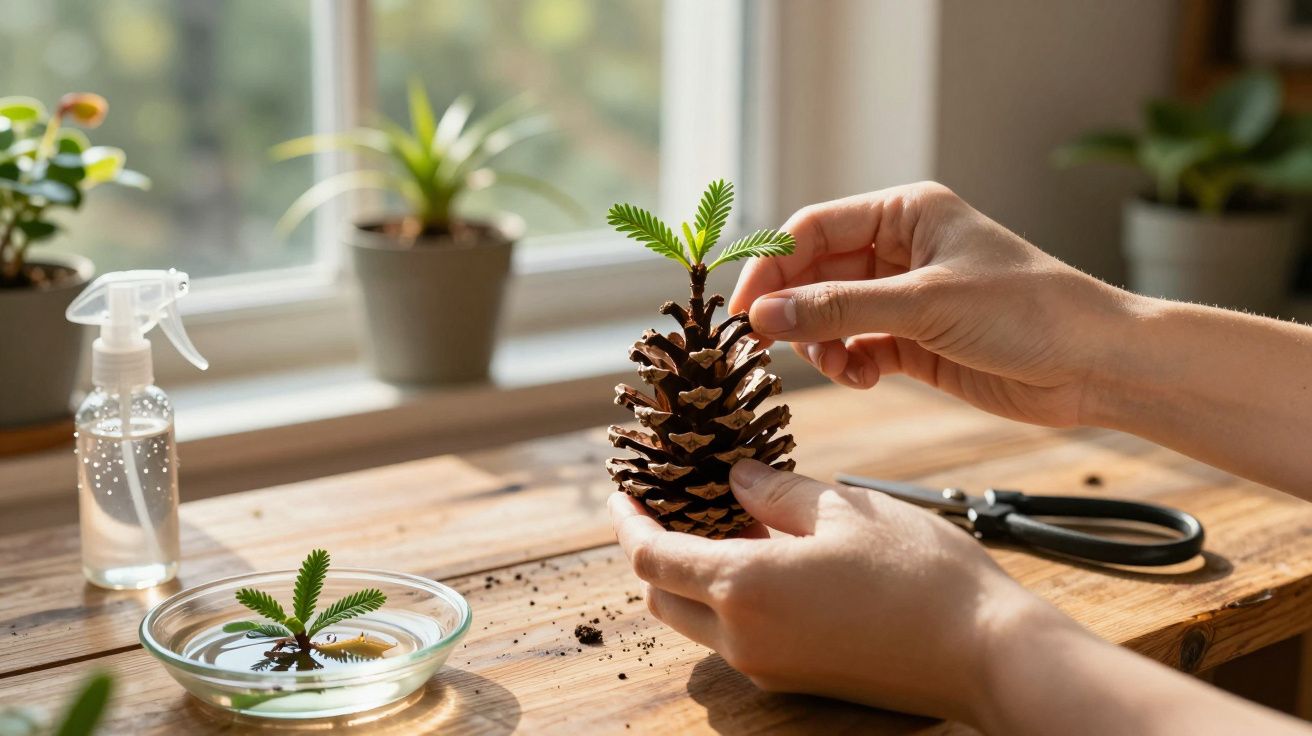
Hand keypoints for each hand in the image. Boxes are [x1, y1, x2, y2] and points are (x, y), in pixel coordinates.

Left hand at [609, 459, 1067, 723]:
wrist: (986, 654)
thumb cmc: (920, 574)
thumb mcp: (843, 508)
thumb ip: (775, 492)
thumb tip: (735, 480)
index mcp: (744, 588)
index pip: (651, 557)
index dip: (628, 521)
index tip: (624, 491)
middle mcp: (743, 639)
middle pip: (662, 597)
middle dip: (655, 549)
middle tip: (672, 502)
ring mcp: (770, 668)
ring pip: (698, 621)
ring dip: (695, 576)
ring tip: (728, 521)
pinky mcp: (798, 679)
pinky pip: (739, 637)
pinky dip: (730, 598)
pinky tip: (767, 557)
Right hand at [728, 182, 1137, 426]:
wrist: (1094, 366)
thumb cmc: (1028, 311)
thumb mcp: (924, 304)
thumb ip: (839, 309)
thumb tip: (763, 315)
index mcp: (906, 213)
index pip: (812, 229)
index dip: (772, 267)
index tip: (744, 310)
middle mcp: (901, 250)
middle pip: (815, 274)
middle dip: (794, 311)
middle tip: (767, 347)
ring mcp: (906, 297)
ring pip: (831, 316)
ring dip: (823, 344)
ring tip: (840, 367)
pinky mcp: (915, 342)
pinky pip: (858, 348)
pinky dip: (851, 364)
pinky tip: (866, 378)